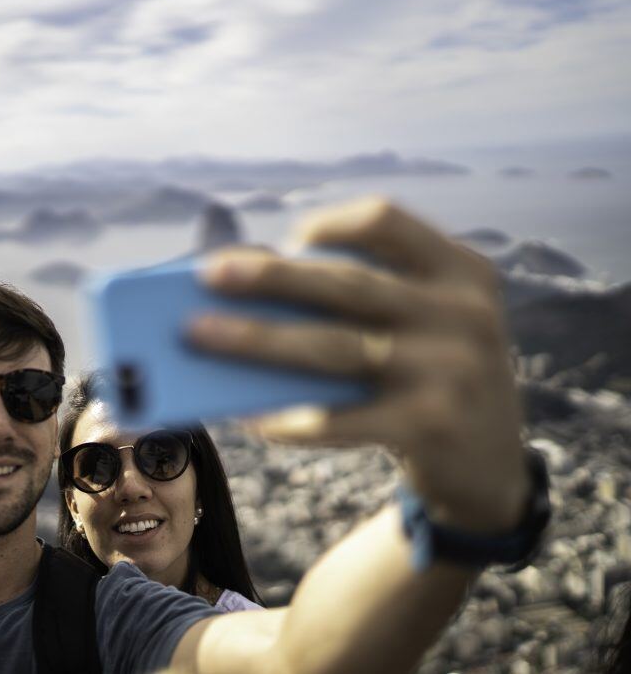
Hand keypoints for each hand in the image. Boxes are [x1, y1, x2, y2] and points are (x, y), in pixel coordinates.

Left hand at [188, 197, 529, 532]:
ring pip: (334, 347)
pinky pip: (343, 418)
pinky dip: (292, 418)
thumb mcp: (424, 327)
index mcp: (460, 271)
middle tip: (207, 274)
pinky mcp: (431, 425)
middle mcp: (462, 313)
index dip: (330, 223)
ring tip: (200, 334)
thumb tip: (249, 294)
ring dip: (258, 339)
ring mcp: (451, 370)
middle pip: (347, 284)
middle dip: (270, 276)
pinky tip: (253, 417)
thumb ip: (364, 303)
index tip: (290, 237)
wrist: (491, 468)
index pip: (387, 221)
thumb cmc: (431, 378)